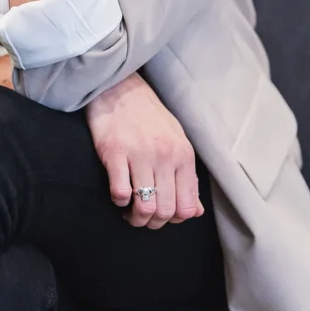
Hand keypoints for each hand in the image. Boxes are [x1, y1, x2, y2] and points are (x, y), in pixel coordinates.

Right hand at [84, 71, 204, 229]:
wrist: (120, 87)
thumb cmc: (149, 116)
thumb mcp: (176, 141)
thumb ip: (186, 177)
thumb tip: (195, 211)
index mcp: (183, 155)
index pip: (187, 207)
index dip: (174, 219)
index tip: (162, 214)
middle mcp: (164, 156)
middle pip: (165, 211)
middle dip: (153, 223)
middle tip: (142, 217)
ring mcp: (139, 154)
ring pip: (144, 207)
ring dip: (135, 217)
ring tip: (129, 211)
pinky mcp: (114, 152)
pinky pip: (120, 192)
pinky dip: (118, 201)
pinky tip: (118, 193)